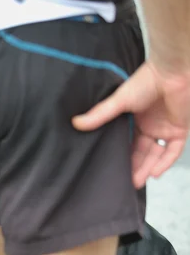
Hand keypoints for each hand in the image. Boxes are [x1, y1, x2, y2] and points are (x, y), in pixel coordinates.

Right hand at [73, 61, 189, 187]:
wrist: (172, 72)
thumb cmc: (145, 81)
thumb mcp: (118, 101)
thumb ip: (100, 115)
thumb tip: (76, 123)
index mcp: (134, 118)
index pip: (126, 142)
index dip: (120, 156)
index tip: (110, 169)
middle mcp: (149, 125)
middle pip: (140, 151)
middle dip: (133, 167)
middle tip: (123, 182)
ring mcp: (165, 128)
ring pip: (156, 154)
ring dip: (147, 168)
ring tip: (135, 182)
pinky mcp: (180, 129)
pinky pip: (173, 151)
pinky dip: (165, 162)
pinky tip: (154, 173)